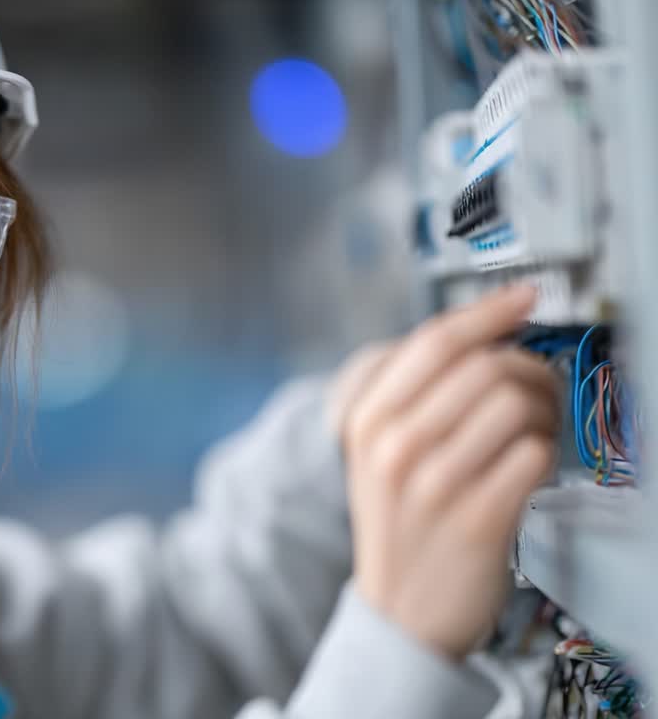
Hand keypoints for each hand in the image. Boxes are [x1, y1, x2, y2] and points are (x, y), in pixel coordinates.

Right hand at [340, 285, 560, 660]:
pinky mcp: (479, 520)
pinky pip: (535, 455)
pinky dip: (545, 456)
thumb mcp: (377, 455)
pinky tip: (529, 470)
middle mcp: (395, 449)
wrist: (401, 614)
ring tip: (533, 435)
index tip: (522, 297)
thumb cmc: (401, 526)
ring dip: (543, 413)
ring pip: (516, 405)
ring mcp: (436, 485)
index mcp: (367, 423)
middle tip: (536, 392)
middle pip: (485, 367)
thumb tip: (484, 336)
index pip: (434, 342)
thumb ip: (412, 397)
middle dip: (526, 369)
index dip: (487, 311)